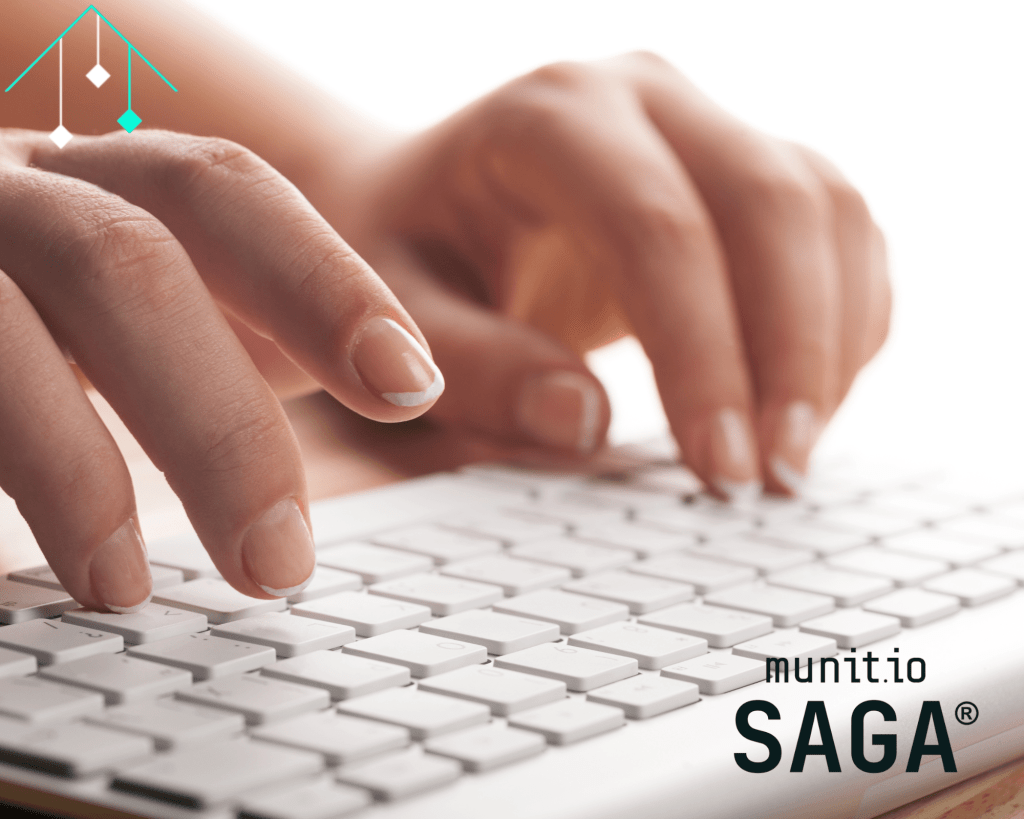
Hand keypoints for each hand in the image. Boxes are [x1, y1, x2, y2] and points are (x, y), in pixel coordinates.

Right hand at [0, 129, 441, 610]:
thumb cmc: (58, 302)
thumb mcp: (161, 298)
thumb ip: (256, 326)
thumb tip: (409, 389)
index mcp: (109, 178)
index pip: (226, 191)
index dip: (323, 283)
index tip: (410, 387)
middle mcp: (15, 192)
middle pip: (124, 266)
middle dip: (219, 421)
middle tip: (280, 563)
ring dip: (72, 472)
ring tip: (125, 586)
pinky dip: (0, 473)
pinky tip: (44, 561)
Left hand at [323, 53, 890, 498]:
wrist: (435, 197)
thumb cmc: (409, 254)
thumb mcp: (404, 310)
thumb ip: (474, 365)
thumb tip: (585, 424)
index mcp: (548, 117)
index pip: (655, 225)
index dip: (702, 354)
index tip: (718, 469)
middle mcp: (643, 96)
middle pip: (769, 202)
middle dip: (791, 353)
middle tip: (774, 478)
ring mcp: (707, 121)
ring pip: (825, 211)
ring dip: (829, 342)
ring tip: (791, 459)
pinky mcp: (748, 164)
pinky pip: (837, 233)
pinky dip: (842, 321)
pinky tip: (804, 404)